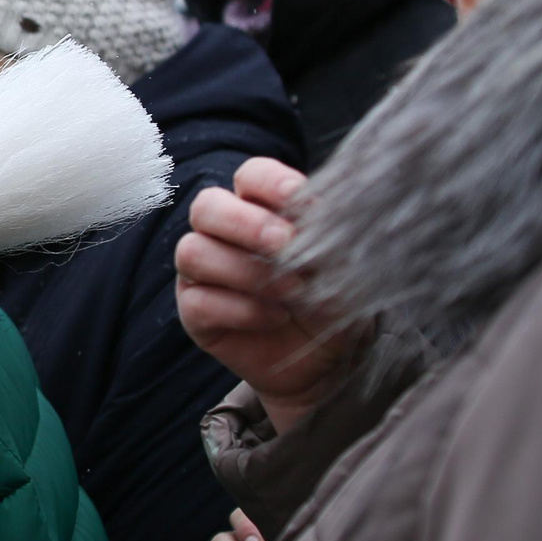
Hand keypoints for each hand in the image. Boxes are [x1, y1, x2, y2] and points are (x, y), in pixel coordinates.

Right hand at [173, 157, 351, 432]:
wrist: (328, 364)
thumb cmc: (335, 304)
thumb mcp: (348, 271)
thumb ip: (335, 242)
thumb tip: (325, 219)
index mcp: (261, 209)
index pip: (250, 176)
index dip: (269, 182)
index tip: (300, 199)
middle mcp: (224, 234)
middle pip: (206, 207)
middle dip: (246, 223)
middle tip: (286, 245)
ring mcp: (203, 273)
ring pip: (193, 252)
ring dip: (244, 270)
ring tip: (292, 290)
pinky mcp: (195, 313)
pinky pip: (199, 301)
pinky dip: (242, 309)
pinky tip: (277, 317)